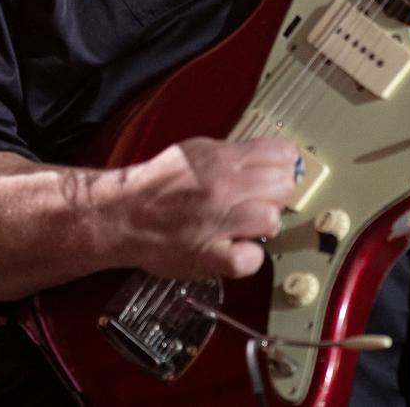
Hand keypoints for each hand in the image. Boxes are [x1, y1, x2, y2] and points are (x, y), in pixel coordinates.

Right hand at [110, 136, 299, 279]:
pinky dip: (249, 256)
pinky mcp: (210, 257)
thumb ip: (233, 153)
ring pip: (272, 220)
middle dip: (278, 191)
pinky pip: (251, 259)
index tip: (282, 169)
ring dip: (264, 222)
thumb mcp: (197, 150)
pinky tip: (237, 247)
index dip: (286, 162)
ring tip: (248, 223)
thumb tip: (269, 156)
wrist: (123, 214)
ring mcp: (218, 223)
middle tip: (264, 198)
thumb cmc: (159, 183)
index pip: (281, 153)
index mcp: (222, 159)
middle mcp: (224, 188)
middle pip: (283, 186)